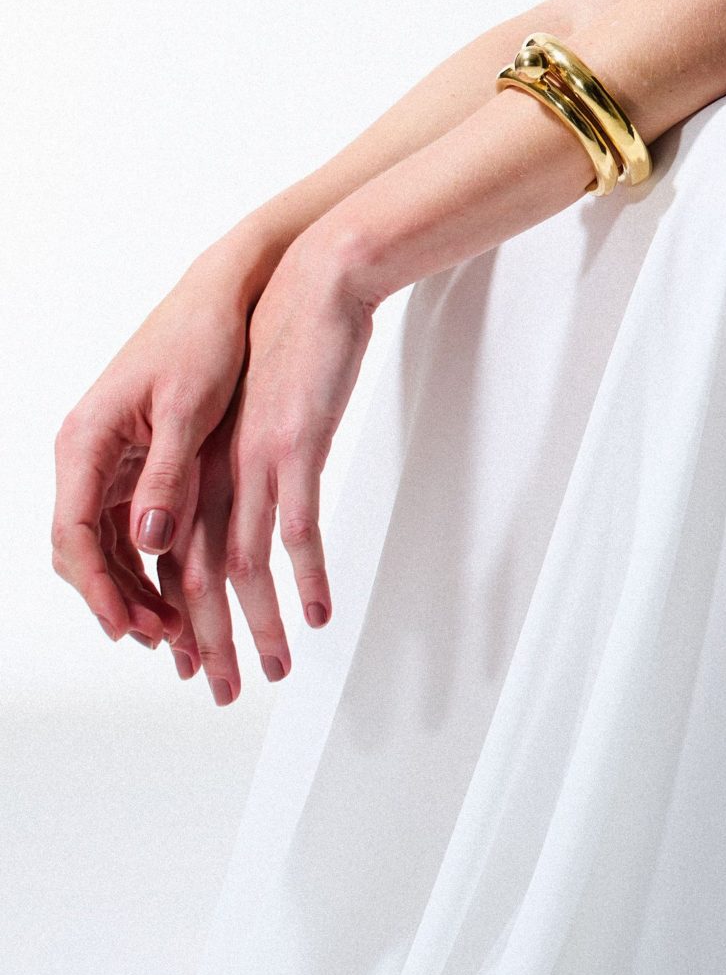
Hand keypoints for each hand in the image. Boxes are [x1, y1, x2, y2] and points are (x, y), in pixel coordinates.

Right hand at [52, 255, 252, 650]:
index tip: (128, 630)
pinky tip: (179, 595)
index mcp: (87, 439)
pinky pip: (130, 527)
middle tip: (166, 642)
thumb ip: (167, 477)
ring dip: (135, 591)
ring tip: (178, 633)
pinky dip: (150, 565)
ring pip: (106, 546)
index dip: (99, 589)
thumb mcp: (189, 410)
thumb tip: (151, 541)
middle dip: (118, 601)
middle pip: (83, 550)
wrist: (222, 296)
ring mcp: (107, 460)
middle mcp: (86, 453)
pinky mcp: (134, 462)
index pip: (75, 534)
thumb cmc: (203, 340)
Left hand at [166, 229, 375, 705]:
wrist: (311, 283)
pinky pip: (297, 526)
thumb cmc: (277, 348)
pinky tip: (317, 613)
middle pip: (193, 575)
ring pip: (242, 562)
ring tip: (270, 671)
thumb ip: (213, 475)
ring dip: (256, 625)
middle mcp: (207, 468)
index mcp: (186, 462)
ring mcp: (249, 459)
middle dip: (206, 641)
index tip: (185, 659)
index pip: (160, 559)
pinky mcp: (293, 445)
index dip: (169, 615)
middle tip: (220, 691)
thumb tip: (196, 537)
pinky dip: (305, 576)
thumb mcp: (236, 416)